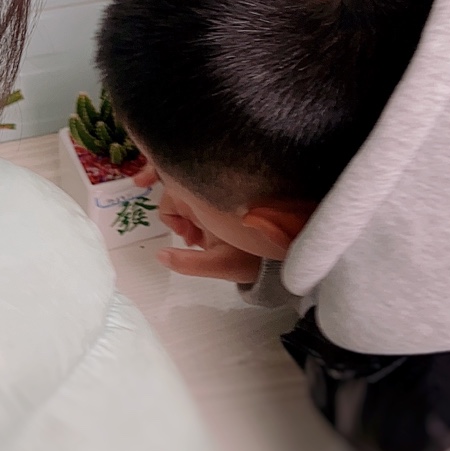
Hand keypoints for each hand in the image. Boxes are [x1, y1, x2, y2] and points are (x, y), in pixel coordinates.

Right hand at [139, 162, 264, 283]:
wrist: (289, 245)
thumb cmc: (253, 256)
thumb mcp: (220, 264)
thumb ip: (187, 263)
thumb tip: (160, 254)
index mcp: (203, 198)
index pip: (169, 201)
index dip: (173, 221)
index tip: (190, 239)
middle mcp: (210, 186)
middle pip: (178, 191)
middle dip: (180, 215)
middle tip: (195, 239)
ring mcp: (220, 188)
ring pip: (192, 191)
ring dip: (192, 214)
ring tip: (206, 237)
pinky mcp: (231, 190)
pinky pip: (206, 191)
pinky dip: (203, 207)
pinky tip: (213, 230)